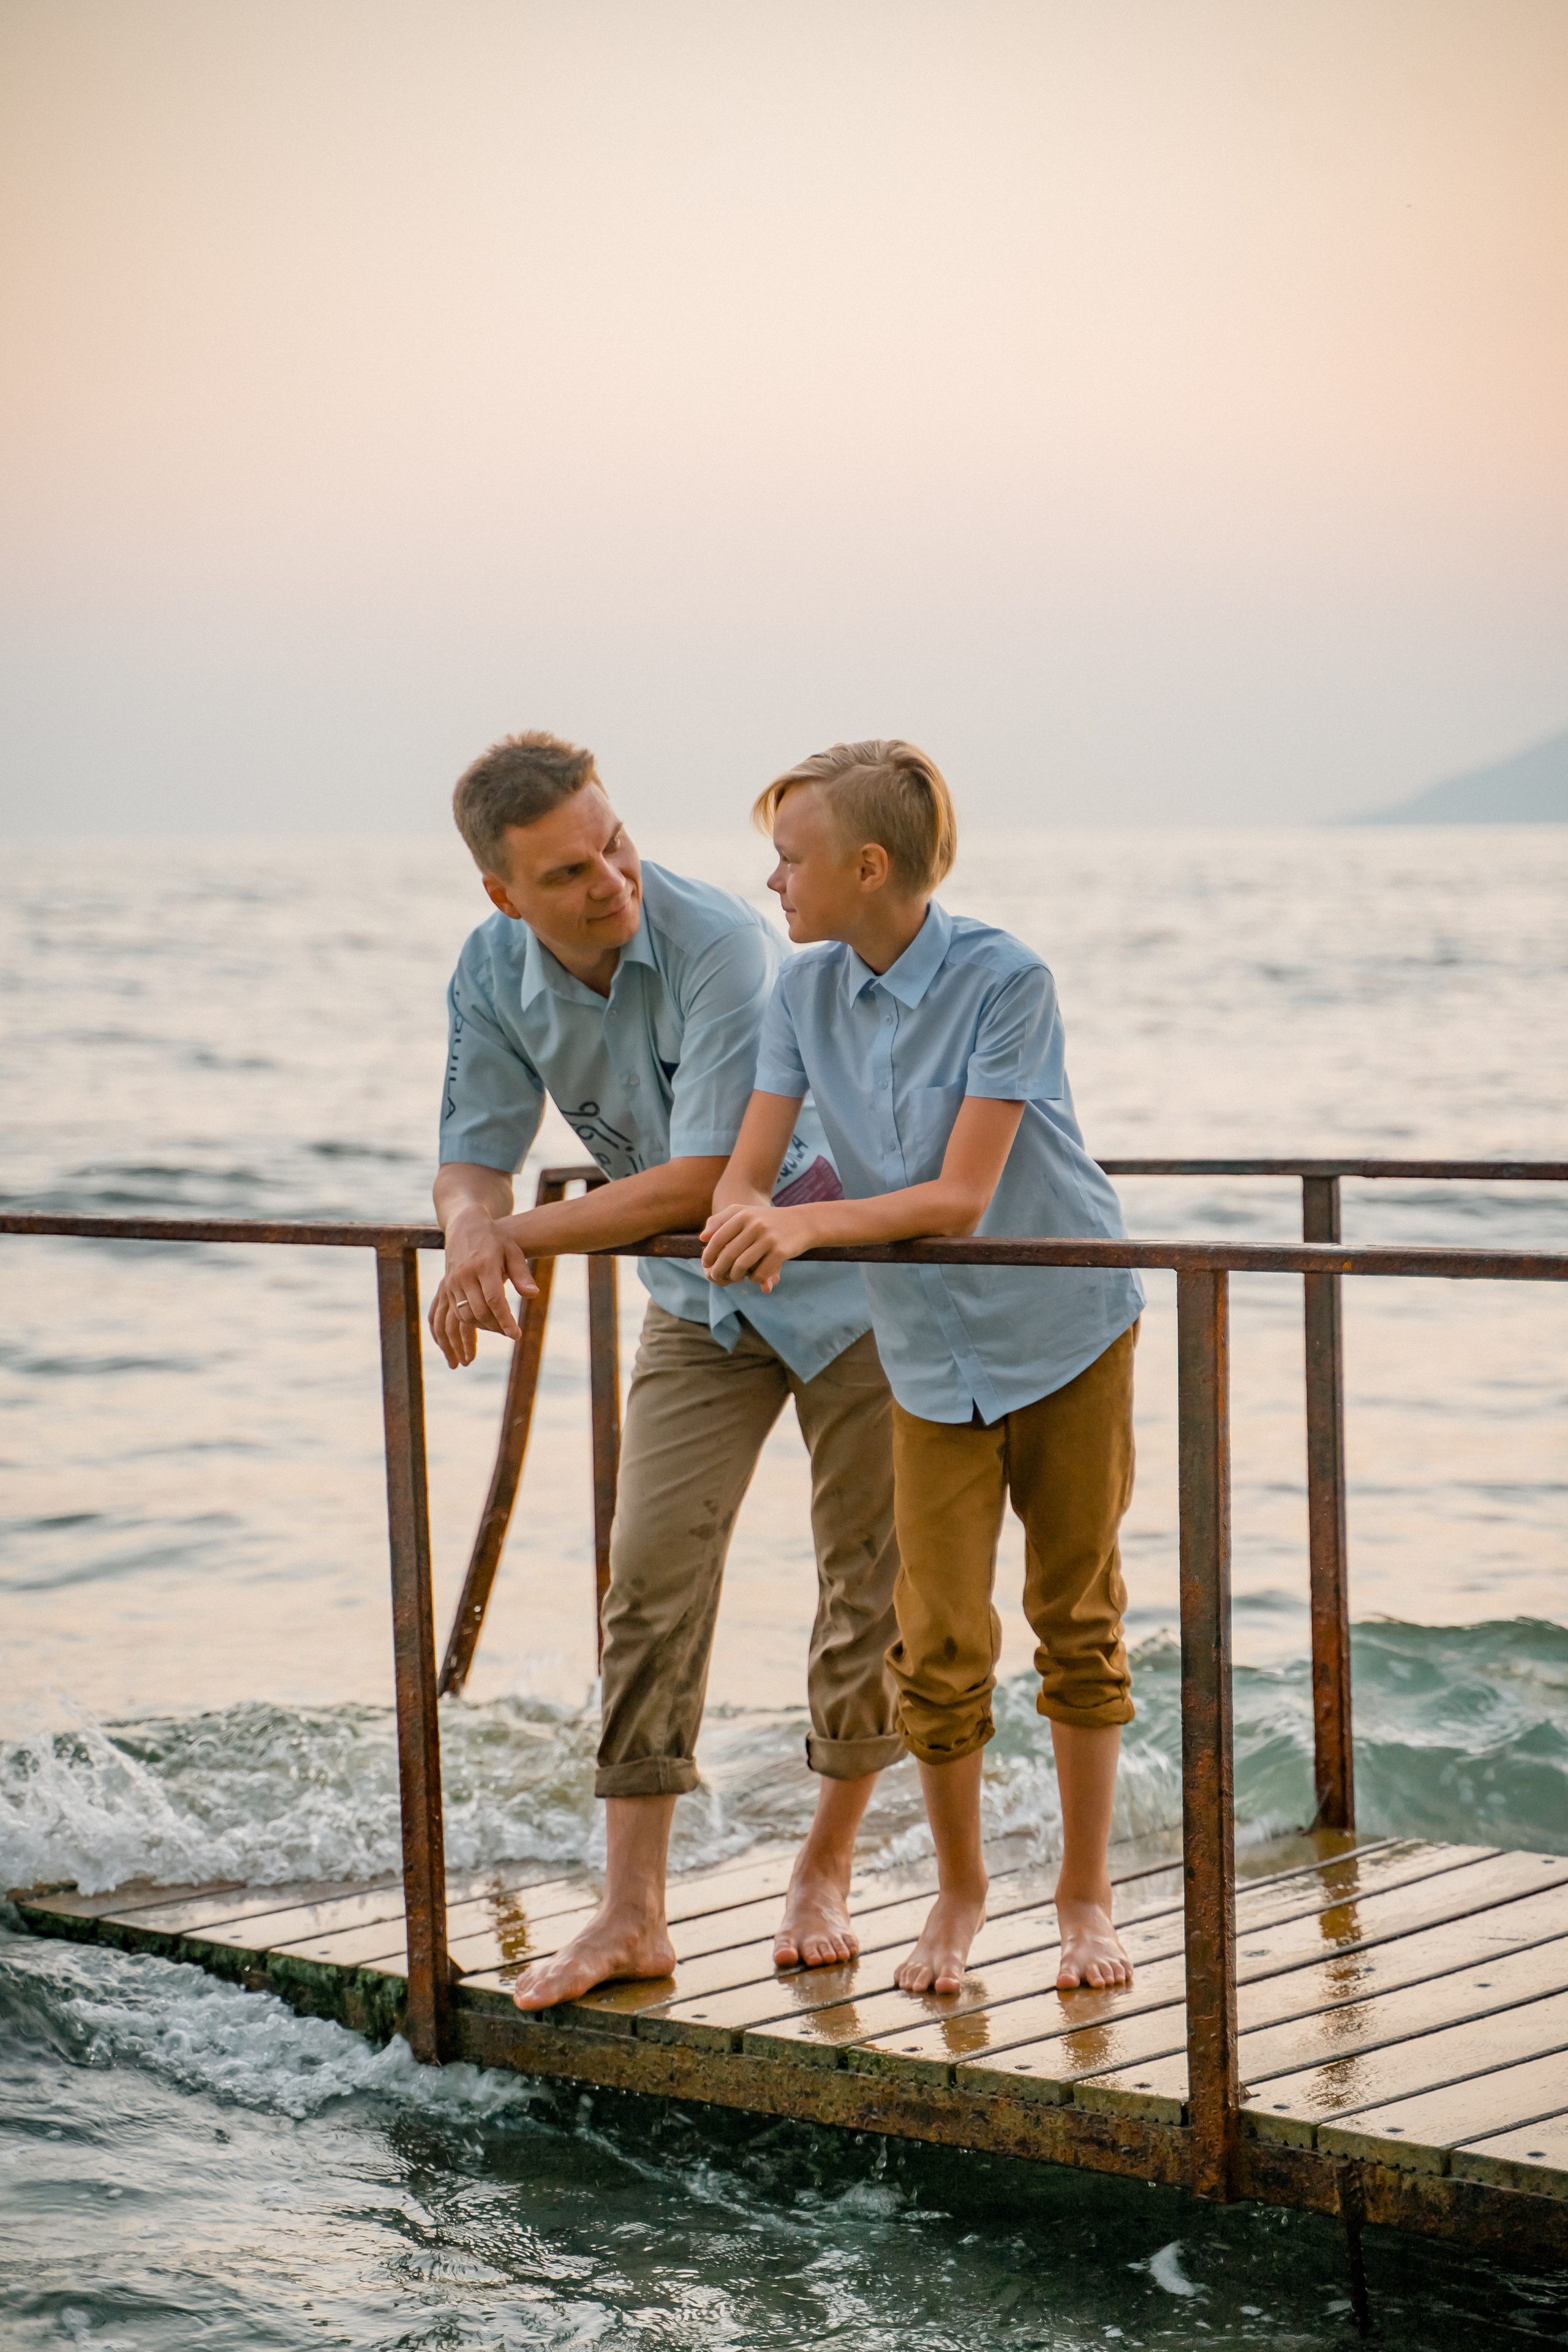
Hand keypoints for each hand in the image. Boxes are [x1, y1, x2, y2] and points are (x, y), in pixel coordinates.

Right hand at [429, 1210, 537, 1366]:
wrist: (465, 1225)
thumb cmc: (495, 1239)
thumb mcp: (513, 1252)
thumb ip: (522, 1274)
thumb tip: (533, 1295)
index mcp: (483, 1265)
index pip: (495, 1300)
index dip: (505, 1320)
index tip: (516, 1336)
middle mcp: (464, 1275)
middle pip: (479, 1311)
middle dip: (495, 1327)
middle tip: (511, 1334)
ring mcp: (451, 1282)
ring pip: (463, 1316)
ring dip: (478, 1331)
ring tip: (494, 1336)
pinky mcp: (445, 1288)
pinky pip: (449, 1314)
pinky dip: (459, 1328)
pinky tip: (468, 1338)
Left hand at [699, 1201, 812, 1292]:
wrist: (802, 1222)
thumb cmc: (766, 1219)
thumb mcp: (744, 1212)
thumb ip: (720, 1221)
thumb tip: (702, 1238)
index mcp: (743, 1215)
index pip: (718, 1238)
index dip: (709, 1254)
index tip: (706, 1264)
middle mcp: (755, 1225)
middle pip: (728, 1254)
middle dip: (719, 1270)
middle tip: (717, 1277)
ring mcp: (769, 1238)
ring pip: (742, 1266)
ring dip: (735, 1277)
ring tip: (735, 1278)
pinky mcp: (781, 1252)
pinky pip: (760, 1272)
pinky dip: (754, 1279)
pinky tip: (754, 1278)